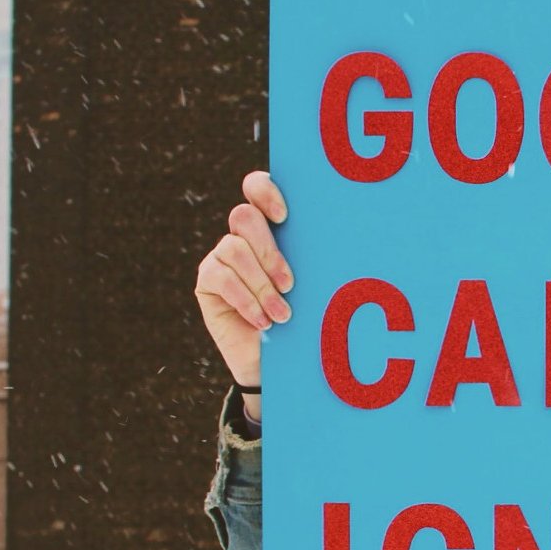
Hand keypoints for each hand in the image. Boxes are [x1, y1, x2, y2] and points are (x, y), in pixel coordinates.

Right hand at [194, 171, 292, 419]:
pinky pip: (220, 277)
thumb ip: (314, 259)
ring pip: (234, 249)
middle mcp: (244, 236)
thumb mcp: (313, 286)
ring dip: (261, 285)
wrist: (278, 361)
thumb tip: (342, 238)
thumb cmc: (304, 319)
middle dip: (269, 251)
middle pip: (244, 216)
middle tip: (290, 283)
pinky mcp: (208, 281)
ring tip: (282, 314)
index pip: (257, 188)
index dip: (265, 192)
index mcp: (273, 227)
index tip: (285, 217)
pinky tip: (263, 320)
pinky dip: (245, 300)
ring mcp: (222, 256)